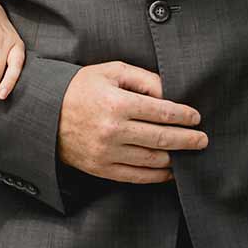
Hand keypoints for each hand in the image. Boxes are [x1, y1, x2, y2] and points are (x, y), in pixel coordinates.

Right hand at [56, 61, 208, 182]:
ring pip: (153, 159)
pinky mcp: (102, 168)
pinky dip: (158, 175)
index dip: (184, 116)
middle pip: (162, 138)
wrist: (44, 113)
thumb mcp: (109, 71)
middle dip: (187, 139)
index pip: (161, 112)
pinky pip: (138, 176)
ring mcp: (107, 152)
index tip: (196, 117)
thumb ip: (142, 78)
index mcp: (116, 103)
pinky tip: (170, 170)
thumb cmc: (80, 88)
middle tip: (203, 140)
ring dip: (175, 157)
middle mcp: (113, 130)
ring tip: (188, 153)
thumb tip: (170, 93)